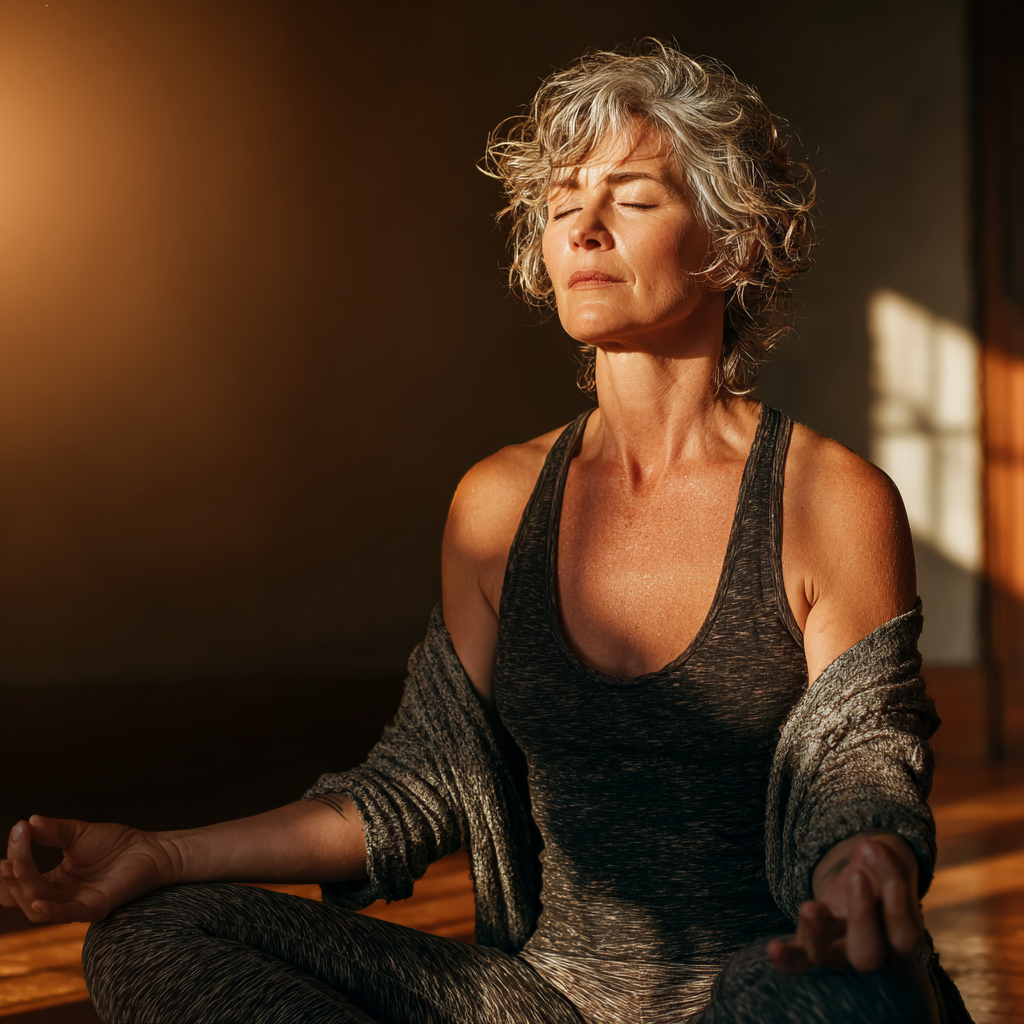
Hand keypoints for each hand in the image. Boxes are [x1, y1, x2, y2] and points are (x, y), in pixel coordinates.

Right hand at [0, 816, 178, 923]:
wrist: (152, 849)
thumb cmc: (117, 843)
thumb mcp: (78, 833)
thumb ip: (53, 831)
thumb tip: (28, 821)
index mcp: (53, 882)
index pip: (19, 881)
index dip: (9, 867)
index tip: (17, 832)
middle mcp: (60, 897)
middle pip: (23, 896)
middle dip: (12, 878)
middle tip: (6, 860)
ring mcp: (76, 905)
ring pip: (37, 906)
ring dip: (23, 887)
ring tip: (14, 866)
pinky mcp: (95, 908)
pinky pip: (67, 915)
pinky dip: (50, 910)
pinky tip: (37, 899)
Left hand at [767, 834, 923, 973]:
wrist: (861, 883)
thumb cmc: (880, 877)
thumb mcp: (889, 868)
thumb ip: (885, 864)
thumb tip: (868, 848)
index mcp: (895, 936)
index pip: (903, 936)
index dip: (899, 912)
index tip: (895, 883)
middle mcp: (868, 951)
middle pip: (866, 955)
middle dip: (861, 917)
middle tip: (859, 877)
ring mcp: (836, 951)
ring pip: (826, 956)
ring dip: (816, 932)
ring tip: (810, 908)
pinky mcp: (810, 944)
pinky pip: (799, 960)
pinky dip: (787, 958)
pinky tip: (773, 951)